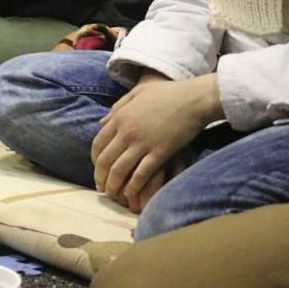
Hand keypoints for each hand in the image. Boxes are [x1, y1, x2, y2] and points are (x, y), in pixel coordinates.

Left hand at [92, 73, 221, 206]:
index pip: (98, 143)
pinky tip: (131, 192)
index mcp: (120, 117)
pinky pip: (142, 173)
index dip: (95, 160)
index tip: (97, 169)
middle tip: (101, 187)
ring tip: (113, 194)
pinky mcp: (160, 152)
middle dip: (100, 177)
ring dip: (114, 184)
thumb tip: (102, 123)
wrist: (194, 98)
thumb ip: (117, 108)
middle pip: (105, 160)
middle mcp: (127, 132)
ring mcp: (143, 143)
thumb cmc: (167, 93)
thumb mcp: (136, 93)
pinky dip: (134, 185)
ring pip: (120, 169)